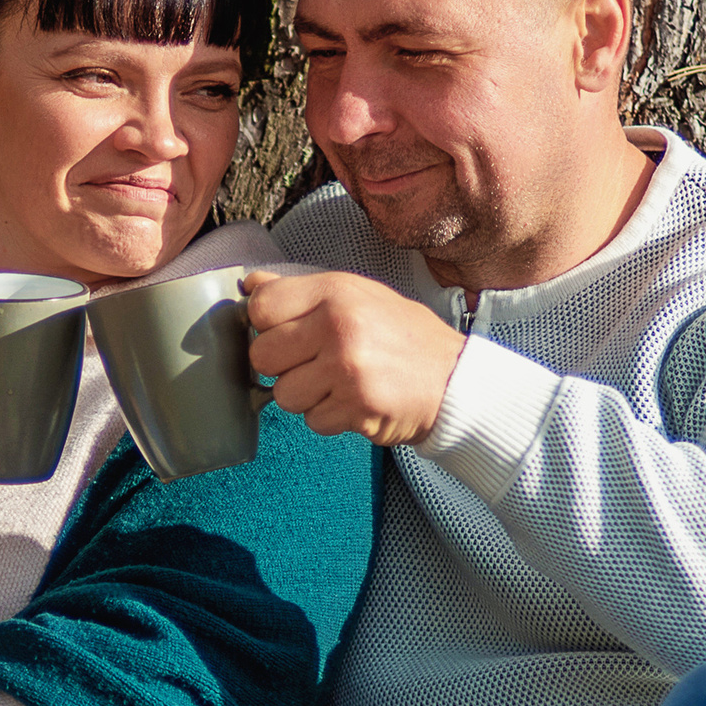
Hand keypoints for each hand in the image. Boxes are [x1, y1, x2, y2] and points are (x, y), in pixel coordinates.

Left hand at [243, 270, 467, 445]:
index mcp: (336, 292)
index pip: (261, 307)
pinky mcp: (355, 407)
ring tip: (339, 384)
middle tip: (314, 363)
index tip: (287, 333)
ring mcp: (347, 369)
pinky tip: (354, 401)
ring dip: (307, 396)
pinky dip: (330, 417)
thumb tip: (251, 286)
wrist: (454, 381)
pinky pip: (312, 420)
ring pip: (283, 395)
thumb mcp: (359, 295)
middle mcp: (339, 326)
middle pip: (262, 356)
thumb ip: (303, 292)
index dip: (267, 326)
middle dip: (283, 366)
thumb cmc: (403, 338)